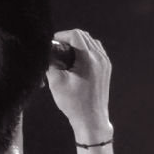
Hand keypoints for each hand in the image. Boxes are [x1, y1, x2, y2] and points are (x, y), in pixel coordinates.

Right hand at [48, 29, 112, 143]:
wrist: (91, 119)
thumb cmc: (74, 103)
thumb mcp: (56, 83)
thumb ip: (50, 63)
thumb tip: (46, 52)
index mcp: (88, 59)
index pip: (75, 34)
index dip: (62, 35)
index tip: (53, 43)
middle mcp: (100, 58)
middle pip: (84, 36)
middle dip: (69, 39)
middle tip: (58, 48)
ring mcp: (105, 63)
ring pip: (91, 42)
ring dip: (78, 43)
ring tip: (66, 54)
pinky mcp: (107, 69)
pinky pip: (97, 51)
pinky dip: (86, 50)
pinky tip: (77, 60)